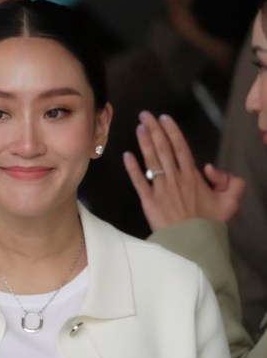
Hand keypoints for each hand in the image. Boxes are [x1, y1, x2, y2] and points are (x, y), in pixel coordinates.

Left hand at [123, 111, 245, 230]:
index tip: (164, 118)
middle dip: (154, 130)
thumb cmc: (210, 222)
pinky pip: (139, 182)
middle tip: (144, 115)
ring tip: (138, 127)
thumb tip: (211, 167)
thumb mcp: (230, 200)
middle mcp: (176, 178)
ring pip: (151, 161)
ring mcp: (161, 189)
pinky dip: (132, 169)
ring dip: (144, 143)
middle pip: (163, 149)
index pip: (181, 148)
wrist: (194, 243)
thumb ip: (229, 181)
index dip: (172, 132)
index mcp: (193, 176)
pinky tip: (126, 155)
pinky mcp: (149, 201)